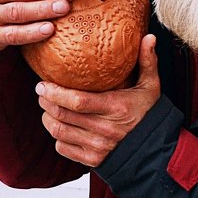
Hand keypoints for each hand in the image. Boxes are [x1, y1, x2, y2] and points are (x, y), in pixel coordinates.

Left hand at [36, 35, 160, 166]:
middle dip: (46, 102)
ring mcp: (97, 147)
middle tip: (42, 91)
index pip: (77, 101)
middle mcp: (105, 129)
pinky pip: (63, 147)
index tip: (43, 84)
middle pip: (62, 115)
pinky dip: (57, 136)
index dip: (56, 93)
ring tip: (47, 107)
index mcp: (116, 108)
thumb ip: (148, 62)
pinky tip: (60, 126)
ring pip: (58, 131)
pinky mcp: (92, 160)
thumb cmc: (151, 115)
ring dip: (47, 118)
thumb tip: (149, 36)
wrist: (156, 151)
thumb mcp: (151, 87)